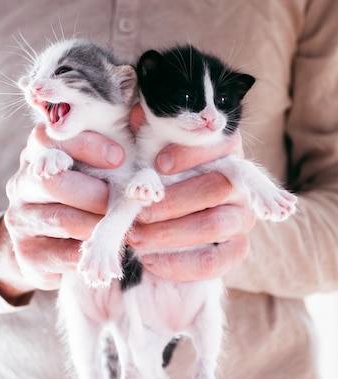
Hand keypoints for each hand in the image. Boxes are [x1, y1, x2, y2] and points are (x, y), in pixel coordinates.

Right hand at [0, 126, 123, 302]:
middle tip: (123, 203)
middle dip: (96, 193)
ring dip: (98, 225)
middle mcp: (21, 184)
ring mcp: (20, 219)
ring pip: (63, 220)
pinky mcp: (26, 253)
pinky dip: (91, 252)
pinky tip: (104, 249)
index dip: (85, 146)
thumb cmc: (80, 198)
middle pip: (53, 182)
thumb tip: (143, 179)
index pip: (49, 139)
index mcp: (36, 154)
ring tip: (121, 228)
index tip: (119, 157)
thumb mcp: (92, 172)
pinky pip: (64, 253)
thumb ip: (112, 161)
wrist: (44, 246)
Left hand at [128, 131, 255, 280]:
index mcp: (225, 152)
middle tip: (138, 211)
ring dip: (169, 234)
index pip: (222, 145)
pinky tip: (149, 261)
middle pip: (217, 188)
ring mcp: (242, 218)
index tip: (158, 163)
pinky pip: (213, 261)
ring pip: (214, 225)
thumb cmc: (158, 177)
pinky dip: (178, 264)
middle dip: (172, 202)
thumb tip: (138, 115)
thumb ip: (147, 132)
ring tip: (136, 238)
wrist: (166, 224)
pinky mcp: (236, 250)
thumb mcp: (150, 151)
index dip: (190, 154)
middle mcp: (241, 184)